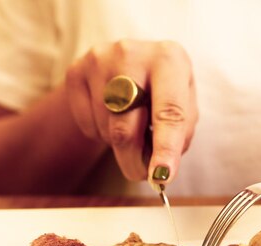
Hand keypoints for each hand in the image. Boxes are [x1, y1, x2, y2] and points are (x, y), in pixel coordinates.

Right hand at [65, 40, 197, 183]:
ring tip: (134, 129)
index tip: (161, 176)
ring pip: (107, 130)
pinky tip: (113, 118)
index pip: (169, 112)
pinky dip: (102, 134)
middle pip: (126, 128)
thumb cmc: (165, 89)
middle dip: (134, 161)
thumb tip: (159, 171)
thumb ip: (180, 135)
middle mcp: (131, 54)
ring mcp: (98, 61)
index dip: (165, 148)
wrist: (130, 63)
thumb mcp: (185, 104)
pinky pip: (87, 125)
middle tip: (142, 175)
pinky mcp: (75, 71)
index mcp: (169, 59)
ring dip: (122, 146)